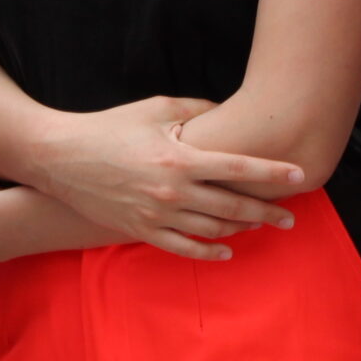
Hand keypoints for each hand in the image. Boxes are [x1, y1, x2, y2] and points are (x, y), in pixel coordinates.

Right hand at [31, 94, 303, 256]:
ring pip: (212, 229)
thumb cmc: (110, 127)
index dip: (272, 173)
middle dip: (267, 211)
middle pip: (233, 206)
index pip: (238, 168)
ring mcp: (157, 215)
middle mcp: (173, 191)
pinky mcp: (141, 230)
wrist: (61, 158)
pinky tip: (227, 251)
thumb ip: (197, 110)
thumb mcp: (155, 108)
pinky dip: (208, 252)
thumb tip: (228, 112)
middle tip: (292, 216)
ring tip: (263, 225)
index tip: (300, 176)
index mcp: (180, 158)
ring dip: (242, 229)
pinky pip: (183, 248)